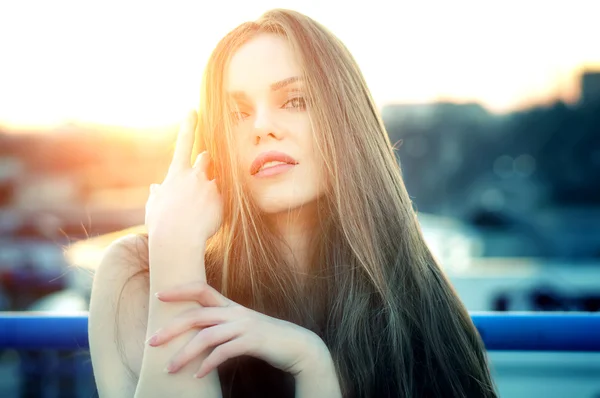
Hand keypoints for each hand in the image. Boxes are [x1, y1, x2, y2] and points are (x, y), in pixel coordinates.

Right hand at [145, 110, 222, 247]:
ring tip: (203, 205)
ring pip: (216, 179)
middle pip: (206, 158)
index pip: (184, 143)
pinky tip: (208, 219)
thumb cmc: (161, 225)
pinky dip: (217, 206)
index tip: (193, 110)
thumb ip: (157, 195)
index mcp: (176, 174)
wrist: (178, 239)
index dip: (189, 125)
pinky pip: (223, 199)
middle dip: (205, 162)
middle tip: (202, 173)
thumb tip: (155, 188)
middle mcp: (195, 175)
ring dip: (212, 186)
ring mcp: (210, 186)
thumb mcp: (154, 207)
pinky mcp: (222, 200)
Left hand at [147, 281, 331, 378]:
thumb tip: (199, 335)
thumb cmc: (267, 338)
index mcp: (231, 306)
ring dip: (185, 354)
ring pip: (206, 336)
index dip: (180, 290)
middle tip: (152, 341)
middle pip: (196, 315)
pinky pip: (224, 352)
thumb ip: (223, 326)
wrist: (298, 346)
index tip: (159, 295)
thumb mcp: (243, 326)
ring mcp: (244, 326)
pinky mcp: (252, 341)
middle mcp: (235, 312)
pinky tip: (198, 376)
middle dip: (171, 328)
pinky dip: (208, 364)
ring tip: (170, 368)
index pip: (202, 289)